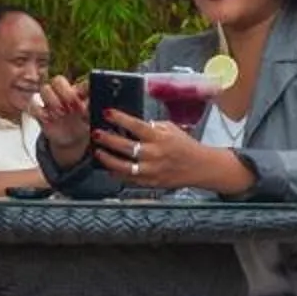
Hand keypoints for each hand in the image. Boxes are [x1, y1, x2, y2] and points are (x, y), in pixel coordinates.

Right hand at [38, 75, 93, 164]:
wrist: (72, 138)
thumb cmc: (84, 123)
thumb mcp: (92, 116)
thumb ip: (96, 107)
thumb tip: (104, 102)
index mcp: (77, 90)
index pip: (79, 81)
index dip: (82, 88)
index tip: (86, 98)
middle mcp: (62, 93)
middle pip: (57, 79)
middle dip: (65, 92)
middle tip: (73, 107)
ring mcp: (50, 102)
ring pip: (44, 89)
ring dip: (53, 100)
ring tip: (62, 114)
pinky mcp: (40, 114)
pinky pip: (33, 106)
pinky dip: (39, 111)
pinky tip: (49, 119)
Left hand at [96, 108, 233, 192]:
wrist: (199, 167)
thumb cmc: (184, 146)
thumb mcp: (170, 128)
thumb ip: (152, 126)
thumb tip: (132, 124)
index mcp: (159, 137)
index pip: (135, 125)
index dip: (119, 118)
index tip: (107, 113)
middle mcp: (154, 154)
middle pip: (125, 146)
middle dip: (107, 139)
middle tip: (96, 134)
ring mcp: (151, 170)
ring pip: (123, 166)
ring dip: (108, 159)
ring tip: (98, 152)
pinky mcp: (151, 182)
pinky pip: (129, 179)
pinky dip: (117, 174)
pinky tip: (110, 168)